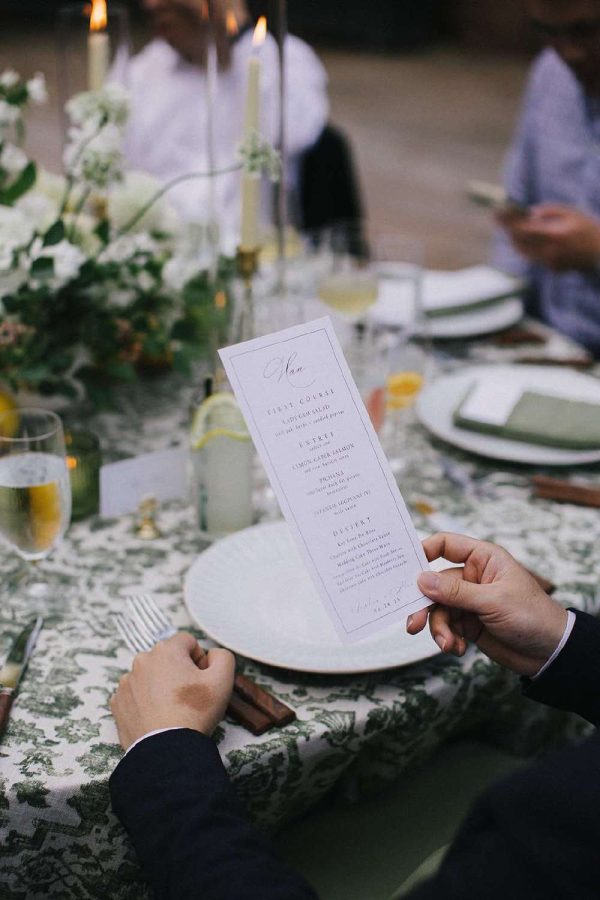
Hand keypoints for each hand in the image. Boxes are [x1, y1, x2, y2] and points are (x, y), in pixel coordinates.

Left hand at [111, 633, 234, 750]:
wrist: (167, 751)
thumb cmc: (195, 713)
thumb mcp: (223, 679)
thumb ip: (222, 656)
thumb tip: (212, 655)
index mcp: (166, 650)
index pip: (187, 642)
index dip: (199, 660)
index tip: (201, 680)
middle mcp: (142, 661)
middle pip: (167, 658)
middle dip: (179, 672)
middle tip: (189, 697)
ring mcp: (126, 683)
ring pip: (151, 676)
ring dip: (161, 686)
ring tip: (172, 710)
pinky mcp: (118, 703)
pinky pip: (136, 695)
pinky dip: (146, 702)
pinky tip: (157, 718)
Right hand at [407, 533, 567, 676]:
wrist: (550, 653)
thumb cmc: (532, 616)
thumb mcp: (492, 601)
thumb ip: (455, 592)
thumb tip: (421, 580)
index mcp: (482, 559)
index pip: (445, 545)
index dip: (423, 551)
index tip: (405, 568)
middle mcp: (472, 577)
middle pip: (434, 583)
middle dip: (424, 605)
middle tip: (413, 623)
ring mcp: (469, 600)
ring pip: (438, 609)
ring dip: (439, 628)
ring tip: (447, 644)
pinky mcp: (468, 623)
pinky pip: (446, 627)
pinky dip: (447, 638)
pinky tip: (456, 648)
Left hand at [500, 204, 599, 270]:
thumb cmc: (588, 228)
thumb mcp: (572, 212)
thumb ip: (550, 211)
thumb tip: (530, 213)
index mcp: (555, 235)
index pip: (524, 229)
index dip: (508, 222)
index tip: (497, 215)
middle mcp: (550, 251)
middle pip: (520, 242)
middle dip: (508, 230)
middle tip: (500, 221)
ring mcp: (550, 262)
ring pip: (524, 253)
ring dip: (515, 241)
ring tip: (510, 230)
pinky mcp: (552, 269)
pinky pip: (534, 258)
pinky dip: (527, 249)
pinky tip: (524, 241)